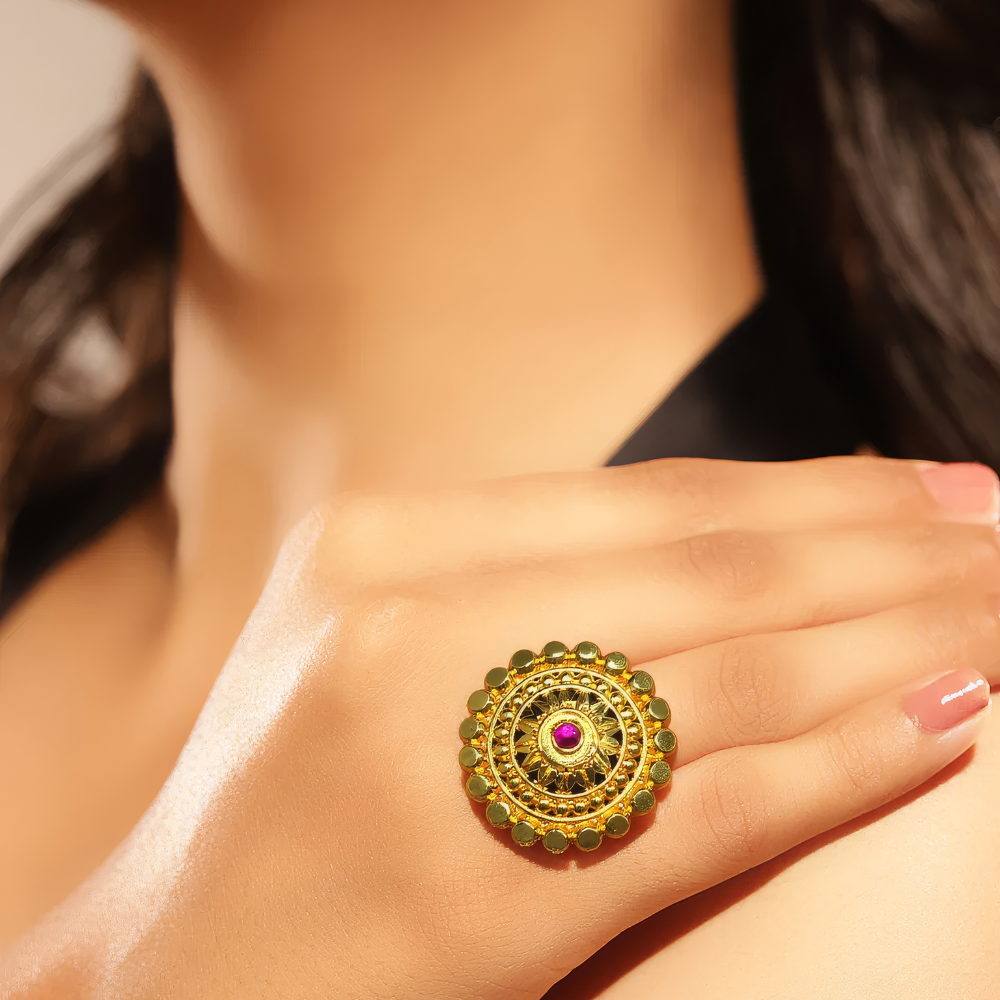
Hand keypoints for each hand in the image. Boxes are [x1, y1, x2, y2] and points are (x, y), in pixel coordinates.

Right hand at [7, 458, 998, 998]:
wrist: (172, 970)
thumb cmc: (291, 796)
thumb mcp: (372, 634)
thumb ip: (523, 575)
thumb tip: (727, 533)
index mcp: (378, 542)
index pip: (652, 495)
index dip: (814, 482)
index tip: (934, 478)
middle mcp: (402, 620)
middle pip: (710, 563)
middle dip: (886, 542)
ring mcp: (438, 753)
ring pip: (735, 669)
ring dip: (899, 636)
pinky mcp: (484, 890)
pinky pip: (713, 803)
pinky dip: (847, 757)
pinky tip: (950, 720)